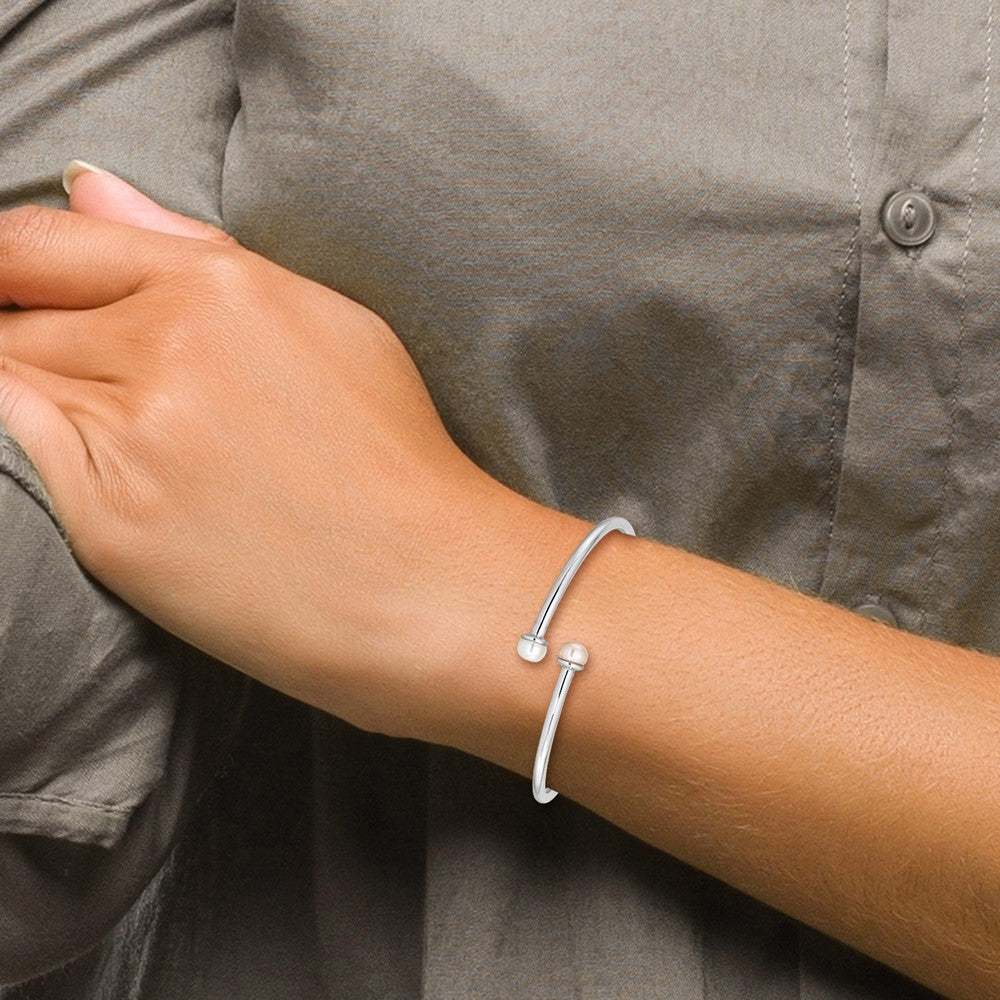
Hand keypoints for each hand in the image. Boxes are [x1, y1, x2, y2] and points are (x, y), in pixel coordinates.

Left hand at [0, 167, 506, 735]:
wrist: (428, 586)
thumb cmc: (397, 458)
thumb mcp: (329, 323)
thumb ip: (195, 249)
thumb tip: (90, 189)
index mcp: (222, 288)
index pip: (43, 244)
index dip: (11, 267)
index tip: (20, 293)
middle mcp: (167, 348)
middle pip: (18, 316)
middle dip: (32, 338)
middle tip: (108, 390)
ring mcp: (133, 438)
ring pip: (11, 383)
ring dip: (43, 400)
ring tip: (139, 442)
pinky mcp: (110, 525)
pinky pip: (23, 458)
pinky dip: (45, 453)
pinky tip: (124, 478)